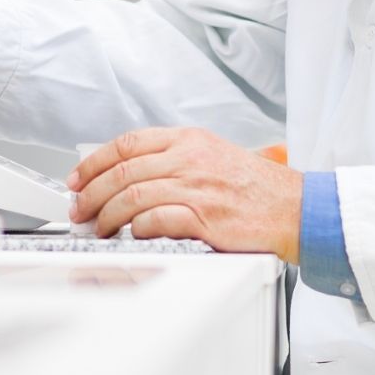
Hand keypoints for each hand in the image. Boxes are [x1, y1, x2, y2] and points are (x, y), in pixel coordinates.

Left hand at [67, 128, 301, 260]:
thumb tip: (128, 174)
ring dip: (107, 216)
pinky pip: (156, 222)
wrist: (296, 208)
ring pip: (132, 198)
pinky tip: (131, 235)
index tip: (78, 178)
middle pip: (122, 172)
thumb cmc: (257, 187)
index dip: (94, 162)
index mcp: (189, 139)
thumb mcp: (213, 154)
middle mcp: (189, 159)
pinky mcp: (204, 218)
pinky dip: (136, 230)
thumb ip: (174, 159)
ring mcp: (196, 188)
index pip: (127, 143)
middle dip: (91, 194)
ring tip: (100, 229)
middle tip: (80, 210)